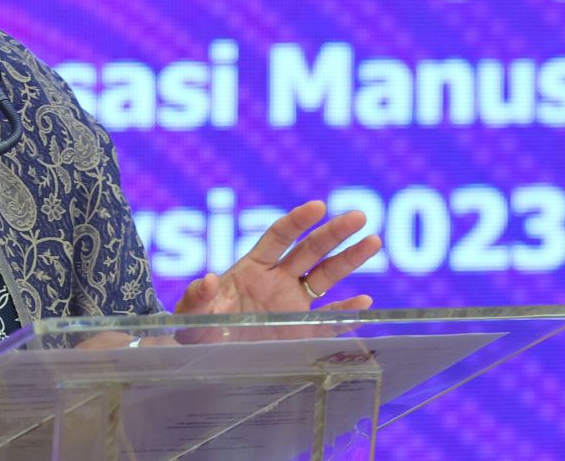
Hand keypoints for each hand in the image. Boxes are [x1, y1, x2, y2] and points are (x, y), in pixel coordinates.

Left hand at [174, 200, 380, 315]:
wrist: (204, 356)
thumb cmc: (195, 328)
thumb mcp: (190, 313)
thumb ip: (197, 297)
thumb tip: (205, 279)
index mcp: (252, 268)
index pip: (279, 236)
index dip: (298, 220)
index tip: (318, 207)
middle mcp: (277, 281)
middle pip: (310, 250)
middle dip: (334, 232)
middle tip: (358, 216)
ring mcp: (291, 305)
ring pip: (326, 276)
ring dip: (349, 259)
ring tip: (373, 241)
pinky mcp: (300, 332)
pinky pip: (328, 320)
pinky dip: (346, 312)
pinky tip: (364, 303)